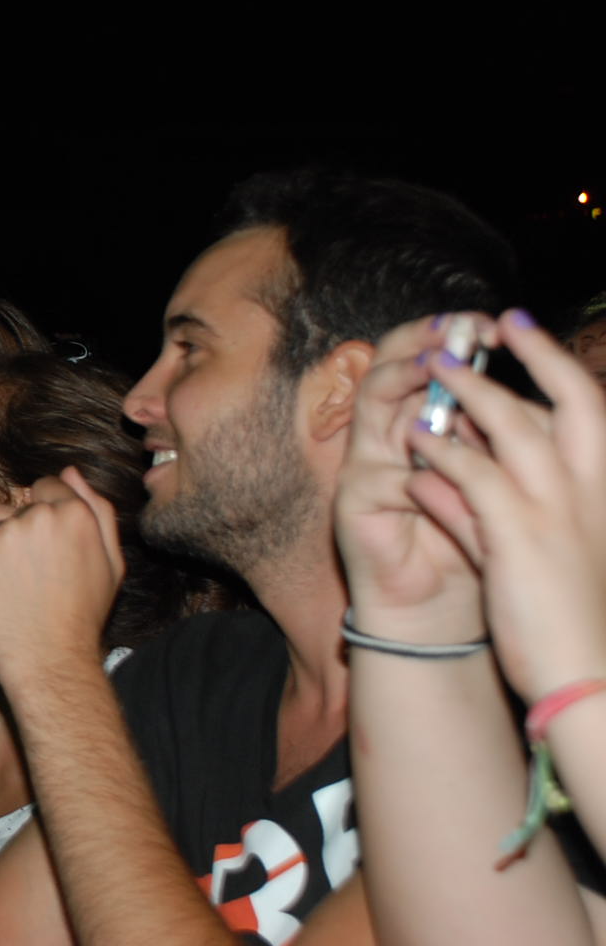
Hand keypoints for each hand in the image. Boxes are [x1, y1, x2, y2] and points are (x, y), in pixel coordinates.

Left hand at [0, 469, 124, 680]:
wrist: (51, 660)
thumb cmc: (84, 613)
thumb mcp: (109, 562)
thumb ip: (96, 509)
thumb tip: (69, 471)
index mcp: (75, 514)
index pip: (49, 490)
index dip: (47, 521)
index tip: (47, 550)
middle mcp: (39, 517)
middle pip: (21, 508)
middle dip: (24, 532)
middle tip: (33, 575)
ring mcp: (5, 533)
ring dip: (1, 546)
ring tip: (16, 585)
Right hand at [333, 314, 494, 640]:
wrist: (442, 612)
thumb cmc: (476, 545)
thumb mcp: (501, 484)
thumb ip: (505, 443)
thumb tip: (534, 397)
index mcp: (426, 422)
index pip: (428, 359)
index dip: (453, 335)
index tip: (495, 323)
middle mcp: (390, 435)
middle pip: (390, 366)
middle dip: (424, 342)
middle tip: (459, 332)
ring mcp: (367, 465)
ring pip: (372, 406)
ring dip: (402, 382)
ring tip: (434, 369)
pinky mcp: (355, 505)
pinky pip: (381, 476)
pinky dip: (412, 468)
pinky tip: (439, 464)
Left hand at [408, 309, 605, 701]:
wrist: (586, 679)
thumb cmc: (565, 619)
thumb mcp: (536, 551)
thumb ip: (489, 508)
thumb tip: (438, 476)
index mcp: (603, 492)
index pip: (590, 409)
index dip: (555, 365)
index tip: (522, 331)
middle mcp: (591, 492)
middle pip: (572, 399)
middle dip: (532, 353)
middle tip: (488, 323)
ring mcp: (559, 511)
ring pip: (516, 426)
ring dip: (472, 391)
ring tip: (435, 367)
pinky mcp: (521, 536)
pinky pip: (477, 476)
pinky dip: (444, 454)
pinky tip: (416, 445)